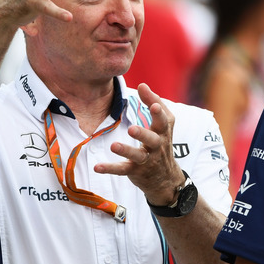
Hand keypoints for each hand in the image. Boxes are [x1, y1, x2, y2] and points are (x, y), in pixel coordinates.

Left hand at [95, 83, 185, 204]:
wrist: (166, 178)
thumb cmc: (161, 142)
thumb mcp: (163, 124)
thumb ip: (154, 102)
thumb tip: (142, 84)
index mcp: (163, 132)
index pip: (164, 120)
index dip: (159, 112)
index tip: (154, 105)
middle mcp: (157, 146)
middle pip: (153, 139)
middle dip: (143, 134)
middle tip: (131, 128)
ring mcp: (146, 160)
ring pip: (137, 155)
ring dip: (126, 151)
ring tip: (113, 145)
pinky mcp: (135, 171)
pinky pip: (122, 170)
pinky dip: (110, 168)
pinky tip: (97, 167)